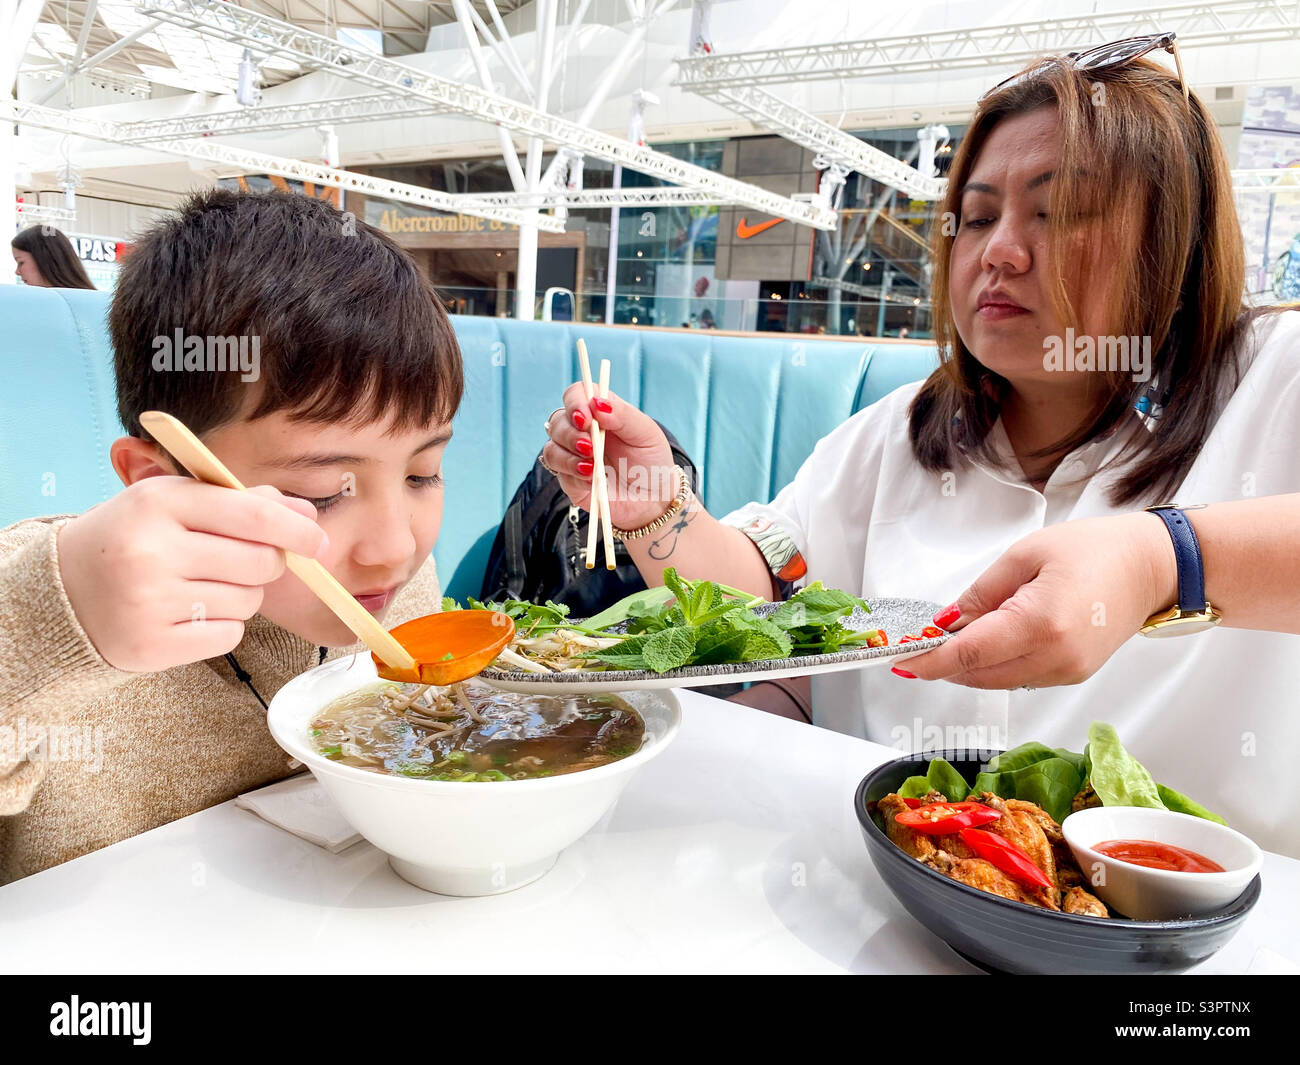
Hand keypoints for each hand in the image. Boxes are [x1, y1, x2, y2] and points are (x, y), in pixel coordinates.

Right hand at [57, 478, 327, 672]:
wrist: (61, 592)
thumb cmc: (133, 538)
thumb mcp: (174, 503)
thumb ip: (241, 503)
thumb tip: (305, 515)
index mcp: (159, 502)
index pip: (252, 515)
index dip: (296, 529)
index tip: (317, 540)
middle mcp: (151, 551)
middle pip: (260, 562)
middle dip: (266, 562)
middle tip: (238, 561)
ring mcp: (149, 602)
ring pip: (248, 601)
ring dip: (240, 595)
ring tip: (198, 585)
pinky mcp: (152, 646)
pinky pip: (229, 635)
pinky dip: (221, 625)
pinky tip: (186, 613)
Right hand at [543, 383, 675, 528]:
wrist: (655, 498)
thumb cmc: (651, 460)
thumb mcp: (645, 433)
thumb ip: (623, 415)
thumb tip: (597, 402)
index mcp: (599, 413)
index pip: (574, 395)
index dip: (574, 403)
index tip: (587, 418)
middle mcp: (581, 431)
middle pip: (557, 421)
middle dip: (570, 434)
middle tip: (590, 447)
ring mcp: (573, 456)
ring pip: (552, 448)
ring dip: (568, 457)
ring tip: (592, 468)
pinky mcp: (570, 481)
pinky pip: (559, 474)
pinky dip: (574, 475)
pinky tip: (592, 480)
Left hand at [901, 512, 1177, 688]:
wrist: (1154, 567)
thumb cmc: (1094, 549)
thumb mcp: (1026, 555)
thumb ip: (982, 593)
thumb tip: (945, 622)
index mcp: (1039, 623)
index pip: (968, 654)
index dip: (930, 661)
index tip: (901, 660)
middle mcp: (1053, 657)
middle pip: (979, 674)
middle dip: (944, 663)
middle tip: (917, 646)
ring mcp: (1066, 671)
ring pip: (997, 682)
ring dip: (967, 667)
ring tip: (948, 642)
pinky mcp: (1073, 675)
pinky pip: (1019, 678)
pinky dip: (994, 667)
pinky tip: (985, 644)